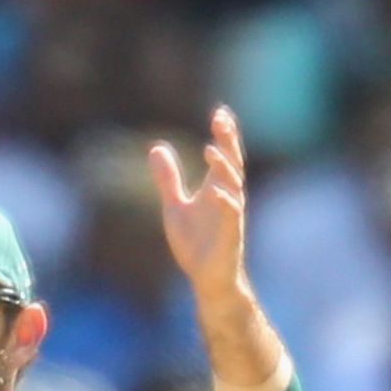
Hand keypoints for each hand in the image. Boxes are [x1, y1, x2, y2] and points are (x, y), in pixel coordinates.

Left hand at [149, 105, 249, 304]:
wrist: (206, 277)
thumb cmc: (196, 244)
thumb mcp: (175, 206)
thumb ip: (168, 179)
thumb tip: (156, 148)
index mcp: (216, 188)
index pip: (223, 154)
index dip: (224, 134)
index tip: (220, 113)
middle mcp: (227, 196)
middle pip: (232, 163)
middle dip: (228, 142)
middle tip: (221, 120)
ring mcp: (231, 215)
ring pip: (233, 186)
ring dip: (223, 168)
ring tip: (210, 151)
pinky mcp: (231, 235)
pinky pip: (232, 216)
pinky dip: (226, 203)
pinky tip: (217, 192)